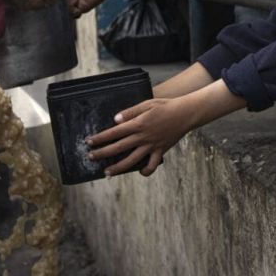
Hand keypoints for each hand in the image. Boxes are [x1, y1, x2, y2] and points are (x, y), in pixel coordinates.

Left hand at [86, 80, 244, 175]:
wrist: (186, 113)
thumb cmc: (166, 106)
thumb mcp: (147, 104)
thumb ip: (130, 112)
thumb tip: (115, 120)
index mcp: (138, 124)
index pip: (114, 133)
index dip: (100, 138)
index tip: (89, 142)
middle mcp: (143, 137)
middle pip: (118, 148)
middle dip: (102, 153)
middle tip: (90, 157)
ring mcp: (152, 146)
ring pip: (132, 160)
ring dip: (118, 167)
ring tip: (107, 172)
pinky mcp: (161, 151)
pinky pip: (152, 165)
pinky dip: (146, 171)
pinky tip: (140, 172)